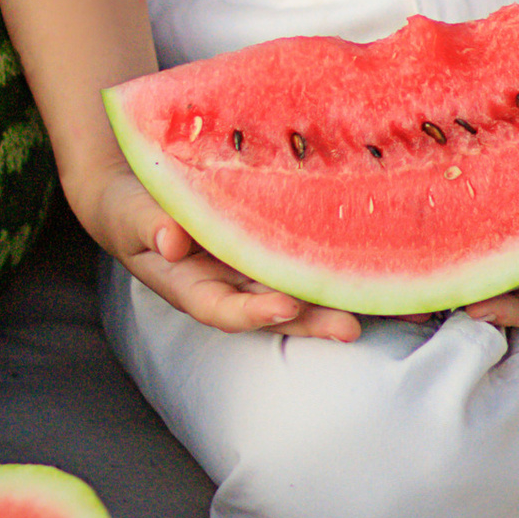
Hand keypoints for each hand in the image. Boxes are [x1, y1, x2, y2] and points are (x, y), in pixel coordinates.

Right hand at [75, 164, 363, 341]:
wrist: (141, 190)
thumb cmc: (130, 206)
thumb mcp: (128, 213)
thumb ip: (147, 225)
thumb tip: (170, 241)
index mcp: (193, 286)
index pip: (224, 308)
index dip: (254, 312)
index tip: (284, 309)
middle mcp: (233, 283)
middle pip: (276, 308)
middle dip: (313, 320)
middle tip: (351, 326)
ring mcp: (258, 265)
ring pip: (303, 284)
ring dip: (343, 296)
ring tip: (389, 307)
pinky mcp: (278, 239)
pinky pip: (310, 251)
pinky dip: (346, 258)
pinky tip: (390, 260)